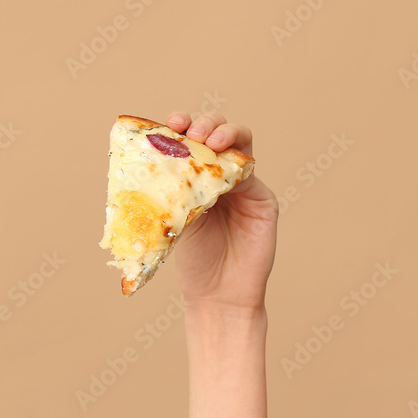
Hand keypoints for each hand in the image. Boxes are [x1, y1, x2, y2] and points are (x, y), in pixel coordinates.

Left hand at [166, 112, 278, 314]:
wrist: (217, 294)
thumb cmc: (192, 260)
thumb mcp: (173, 218)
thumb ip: (173, 188)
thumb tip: (155, 155)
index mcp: (192, 175)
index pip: (188, 138)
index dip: (180, 125)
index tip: (169, 124)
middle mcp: (219, 174)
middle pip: (216, 130)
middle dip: (204, 123)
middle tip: (192, 133)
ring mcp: (243, 183)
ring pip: (240, 140)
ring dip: (225, 133)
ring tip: (210, 141)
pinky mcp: (262, 198)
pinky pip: (251, 172)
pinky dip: (238, 165)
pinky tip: (225, 171)